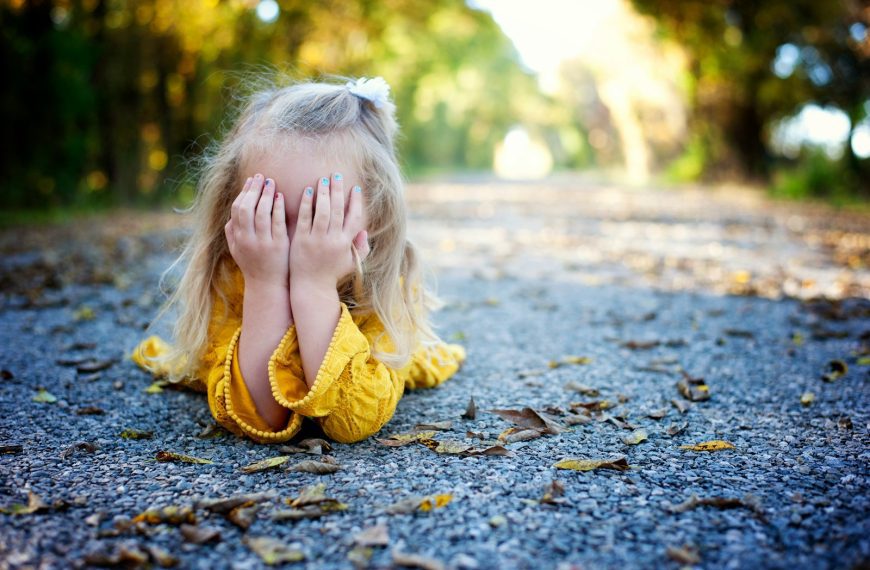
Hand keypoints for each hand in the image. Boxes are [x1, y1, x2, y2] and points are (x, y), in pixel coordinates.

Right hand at [224, 174, 289, 289]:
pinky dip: (278, 208)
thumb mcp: (237, 251)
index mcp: (238, 238)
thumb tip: (229, 216)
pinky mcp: (278, 246)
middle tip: (261, 177)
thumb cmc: (254, 265)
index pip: (237, 210)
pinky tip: (281, 197)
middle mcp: (248, 240)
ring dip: (266, 195)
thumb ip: (231, 233)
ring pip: (262, 213)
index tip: (250, 180)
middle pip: (248, 208)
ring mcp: (263, 243)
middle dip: (254, 190)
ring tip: (271, 183)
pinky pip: (277, 223)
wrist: (268, 286)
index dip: (243, 193)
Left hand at [290, 173, 369, 288]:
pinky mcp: (302, 240)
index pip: (354, 218)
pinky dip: (307, 204)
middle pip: (339, 210)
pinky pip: (305, 218)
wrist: (311, 287)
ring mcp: (317, 240)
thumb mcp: (351, 263)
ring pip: (323, 212)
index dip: (356, 202)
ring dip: (324, 194)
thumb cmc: (331, 274)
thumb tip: (364, 232)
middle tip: (337, 174)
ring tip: (323, 179)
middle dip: (338, 190)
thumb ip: (360, 248)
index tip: (355, 188)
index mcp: (346, 243)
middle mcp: (333, 240)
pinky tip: (308, 191)